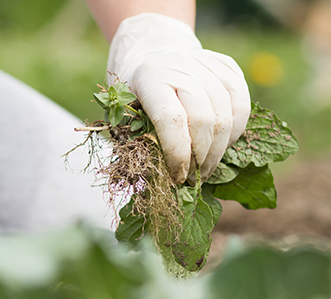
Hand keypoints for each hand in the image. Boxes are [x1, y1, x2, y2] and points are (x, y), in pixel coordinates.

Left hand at [107, 13, 249, 183]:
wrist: (152, 51)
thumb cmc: (135, 91)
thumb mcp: (124, 111)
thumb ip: (138, 139)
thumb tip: (156, 180)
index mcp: (150, 79)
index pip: (170, 120)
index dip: (178, 154)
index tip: (178, 178)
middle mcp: (180, 66)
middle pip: (203, 120)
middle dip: (200, 157)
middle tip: (194, 178)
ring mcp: (206, 63)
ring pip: (226, 115)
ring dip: (219, 150)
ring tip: (206, 168)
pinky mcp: (227, 65)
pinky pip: (241, 104)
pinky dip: (235, 131)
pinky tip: (222, 145)